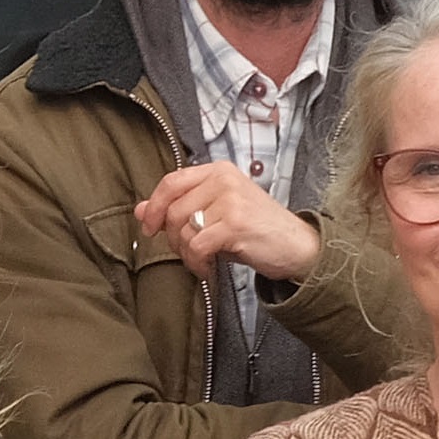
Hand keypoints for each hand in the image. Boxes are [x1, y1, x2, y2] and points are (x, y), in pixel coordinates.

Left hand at [133, 160, 318, 288]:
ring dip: (186, 253)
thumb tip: (139, 210)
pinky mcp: (235, 224)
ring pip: (183, 228)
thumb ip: (181, 207)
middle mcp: (224, 180)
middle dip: (172, 237)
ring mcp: (231, 201)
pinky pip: (197, 246)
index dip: (154, 205)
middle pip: (173, 208)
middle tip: (187, 251)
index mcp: (219, 171)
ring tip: (201, 261)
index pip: (171, 181)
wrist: (299, 247)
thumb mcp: (218, 213)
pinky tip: (207, 268)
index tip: (149, 227)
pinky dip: (197, 263)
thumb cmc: (259, 230)